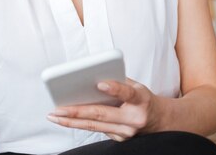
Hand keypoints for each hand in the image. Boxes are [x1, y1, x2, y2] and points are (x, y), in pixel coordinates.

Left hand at [46, 78, 162, 141]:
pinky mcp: (120, 139)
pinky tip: (65, 119)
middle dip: (76, 111)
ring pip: (95, 126)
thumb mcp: (137, 86)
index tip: (100, 83)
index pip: (128, 93)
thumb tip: (91, 77)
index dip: (115, 88)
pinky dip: (80, 123)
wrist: (160, 121)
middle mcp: (134, 118)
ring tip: (54, 116)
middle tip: (57, 109)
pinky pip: (97, 129)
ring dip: (71, 121)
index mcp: (141, 100)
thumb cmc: (143, 99)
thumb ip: (118, 81)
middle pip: (102, 114)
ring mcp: (126, 132)